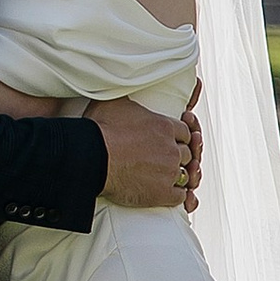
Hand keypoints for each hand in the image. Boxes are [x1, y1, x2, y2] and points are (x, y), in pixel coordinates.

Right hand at [90, 87, 201, 213]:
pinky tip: (169, 194)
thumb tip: (124, 84)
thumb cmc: (100, 129)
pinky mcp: (162, 193)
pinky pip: (180, 196)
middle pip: (186, 153)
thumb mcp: (115, 102)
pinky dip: (177, 196)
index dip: (179, 138)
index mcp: (164, 126)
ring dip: (178, 176)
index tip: (172, 142)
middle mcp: (171, 148)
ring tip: (167, 178)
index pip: (185, 132)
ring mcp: (169, 171)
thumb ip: (129, 97)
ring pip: (185, 175)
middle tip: (166, 160)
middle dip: (178, 156)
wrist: (93, 158)